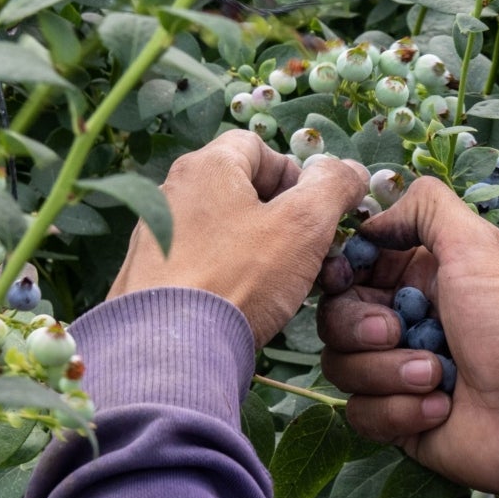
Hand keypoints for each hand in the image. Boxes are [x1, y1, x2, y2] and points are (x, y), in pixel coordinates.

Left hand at [108, 131, 366, 347]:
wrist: (170, 352)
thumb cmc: (240, 278)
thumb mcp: (303, 226)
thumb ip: (332, 187)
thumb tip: (350, 169)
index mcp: (205, 166)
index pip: (257, 146)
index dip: (293, 173)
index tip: (313, 212)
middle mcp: (171, 192)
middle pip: (239, 188)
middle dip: (281, 216)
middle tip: (305, 252)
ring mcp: (155, 236)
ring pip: (222, 228)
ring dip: (257, 248)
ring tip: (279, 285)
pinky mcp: (148, 278)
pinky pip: (200, 262)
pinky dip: (227, 275)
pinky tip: (242, 305)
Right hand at [318, 177, 498, 494]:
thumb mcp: (476, 245)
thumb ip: (425, 207)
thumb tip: (374, 219)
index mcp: (417, 277)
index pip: (349, 269)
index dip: (339, 274)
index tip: (344, 278)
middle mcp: (401, 321)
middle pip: (334, 317)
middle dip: (362, 328)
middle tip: (396, 332)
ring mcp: (395, 371)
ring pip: (341, 367)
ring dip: (388, 373)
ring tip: (438, 377)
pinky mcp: (395, 417)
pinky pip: (361, 412)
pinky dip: (400, 411)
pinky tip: (440, 408)